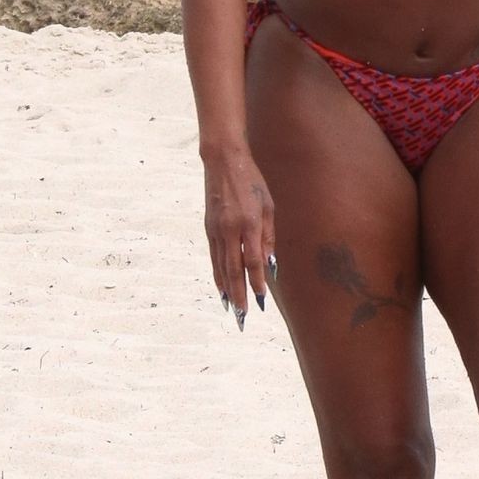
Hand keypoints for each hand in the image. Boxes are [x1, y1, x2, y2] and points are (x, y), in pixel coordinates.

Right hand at [203, 148, 276, 328]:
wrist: (223, 161)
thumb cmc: (252, 182)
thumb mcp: (268, 206)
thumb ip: (269, 236)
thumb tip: (270, 265)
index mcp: (248, 222)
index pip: (253, 260)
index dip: (257, 282)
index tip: (261, 300)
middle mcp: (230, 229)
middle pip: (234, 269)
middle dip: (239, 295)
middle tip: (243, 316)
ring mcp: (215, 229)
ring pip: (221, 266)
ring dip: (227, 289)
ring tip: (232, 309)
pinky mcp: (208, 228)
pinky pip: (214, 257)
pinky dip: (218, 274)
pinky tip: (222, 287)